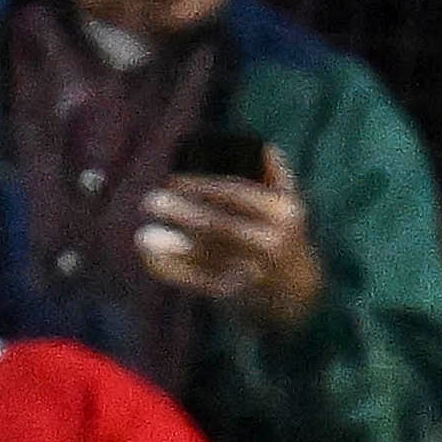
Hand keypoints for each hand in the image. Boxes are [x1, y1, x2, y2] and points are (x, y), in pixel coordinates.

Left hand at [136, 145, 325, 333]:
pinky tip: (149, 256)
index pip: (234, 193)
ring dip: (171, 245)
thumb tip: (263, 148)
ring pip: (204, 256)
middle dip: (181, 212)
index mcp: (283, 213)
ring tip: (143, 236)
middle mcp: (272, 243)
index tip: (173, 179)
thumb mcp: (289, 203)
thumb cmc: (282, 233)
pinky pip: (198, 281)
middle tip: (150, 201)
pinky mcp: (238, 294)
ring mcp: (255, 272)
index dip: (199, 184)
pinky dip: (171, 270)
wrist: (298, 289)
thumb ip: (277, 174)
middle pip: (217, 225)